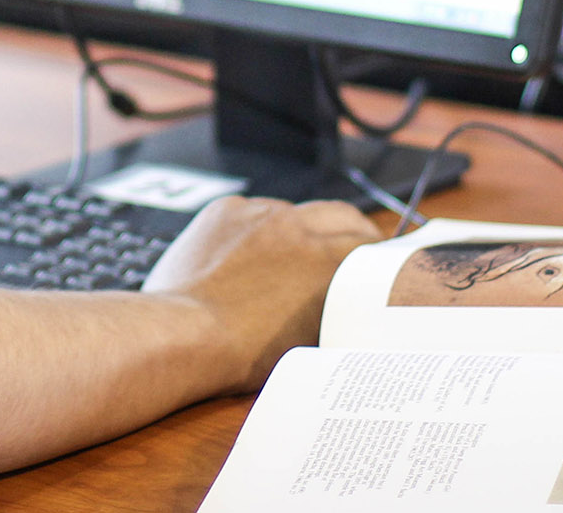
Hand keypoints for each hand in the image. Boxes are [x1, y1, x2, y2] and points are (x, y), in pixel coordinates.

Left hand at [140, 195, 380, 392]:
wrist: (184, 335)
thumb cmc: (244, 351)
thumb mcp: (311, 338)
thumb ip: (337, 308)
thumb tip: (350, 302)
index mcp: (326, 258)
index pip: (370, 243)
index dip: (377, 255)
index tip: (379, 263)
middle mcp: (296, 225)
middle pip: (340, 215)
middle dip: (350, 232)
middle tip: (350, 252)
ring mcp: (257, 213)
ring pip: (295, 211)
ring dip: (302, 229)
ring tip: (291, 257)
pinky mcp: (223, 211)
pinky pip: (252, 211)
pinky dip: (257, 228)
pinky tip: (247, 254)